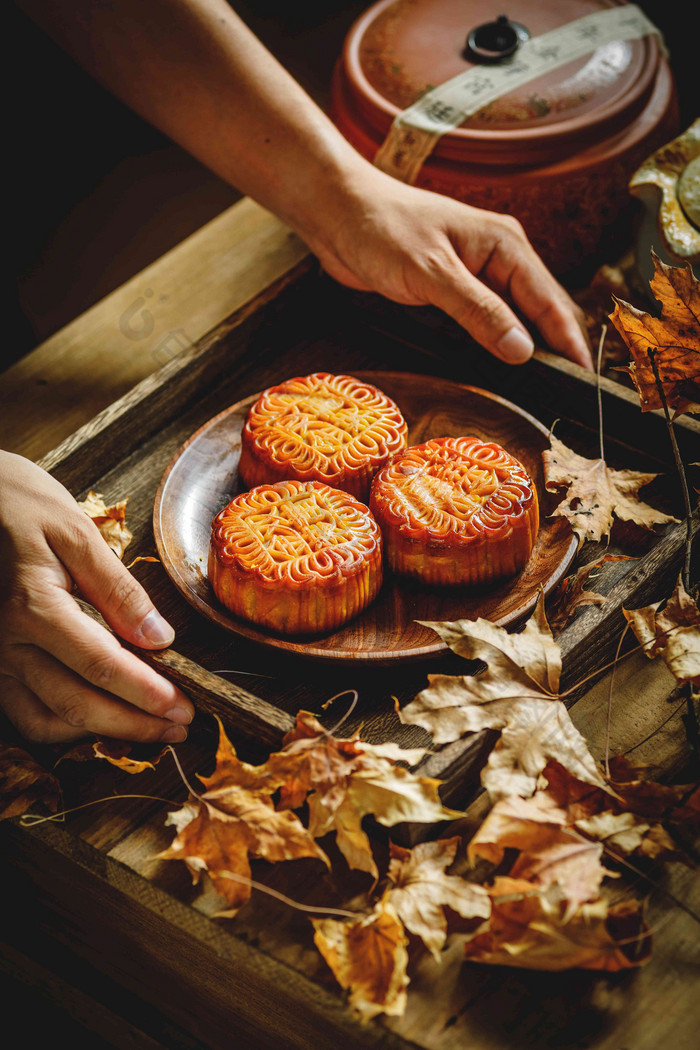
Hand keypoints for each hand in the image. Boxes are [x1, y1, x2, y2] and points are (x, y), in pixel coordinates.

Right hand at [0, 451, 193, 743]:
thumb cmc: (23, 508)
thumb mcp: (77, 534)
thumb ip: (118, 590)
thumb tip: (160, 638)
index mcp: (34, 608)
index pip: (102, 666)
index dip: (147, 694)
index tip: (184, 708)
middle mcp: (9, 644)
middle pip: (78, 704)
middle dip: (134, 724)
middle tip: (179, 728)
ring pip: (48, 720)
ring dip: (101, 734)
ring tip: (149, 728)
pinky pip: (25, 714)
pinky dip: (65, 727)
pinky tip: (102, 718)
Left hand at [308, 167, 592, 369]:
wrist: (339, 215)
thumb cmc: (382, 231)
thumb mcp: (432, 274)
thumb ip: (478, 311)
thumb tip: (522, 349)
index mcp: (506, 245)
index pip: (551, 301)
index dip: (570, 341)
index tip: (584, 379)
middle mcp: (500, 259)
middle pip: (540, 313)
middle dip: (554, 350)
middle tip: (565, 396)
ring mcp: (477, 276)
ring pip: (514, 321)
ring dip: (524, 350)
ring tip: (541, 391)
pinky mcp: (454, 292)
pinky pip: (486, 323)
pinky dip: (495, 346)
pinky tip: (499, 370)